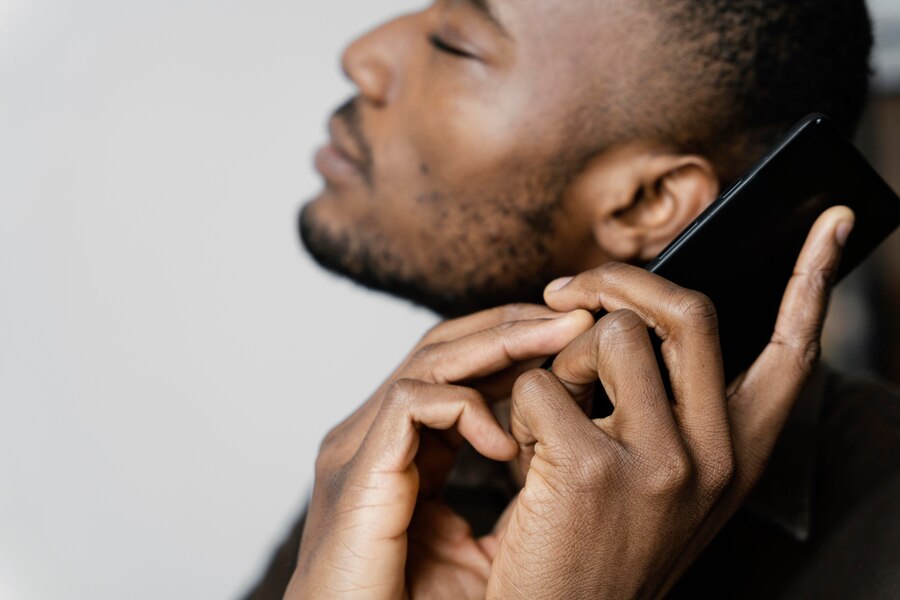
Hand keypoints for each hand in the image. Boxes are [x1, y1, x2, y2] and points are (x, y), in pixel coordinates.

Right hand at [284, 304, 593, 598]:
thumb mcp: (474, 551)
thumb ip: (504, 507)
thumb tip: (559, 476)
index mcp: (398, 447)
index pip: (455, 370)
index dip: (514, 348)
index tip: (573, 345)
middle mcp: (374, 433)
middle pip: (443, 346)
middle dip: (514, 326)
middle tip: (577, 320)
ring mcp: (359, 444)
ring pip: (431, 359)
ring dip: (503, 344)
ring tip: (562, 340)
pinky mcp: (356, 468)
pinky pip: (413, 404)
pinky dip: (468, 412)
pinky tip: (509, 444)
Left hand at [485, 206, 853, 598]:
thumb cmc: (599, 543)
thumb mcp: (659, 478)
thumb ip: (665, 405)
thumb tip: (625, 317)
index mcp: (739, 455)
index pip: (792, 351)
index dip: (815, 280)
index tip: (832, 220)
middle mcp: (715, 458)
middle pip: (687, 312)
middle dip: (618, 281)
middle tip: (566, 289)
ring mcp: (659, 465)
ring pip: (608, 334)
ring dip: (560, 356)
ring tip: (547, 408)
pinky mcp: (589, 472)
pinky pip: (540, 383)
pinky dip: (519, 406)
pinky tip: (523, 457)